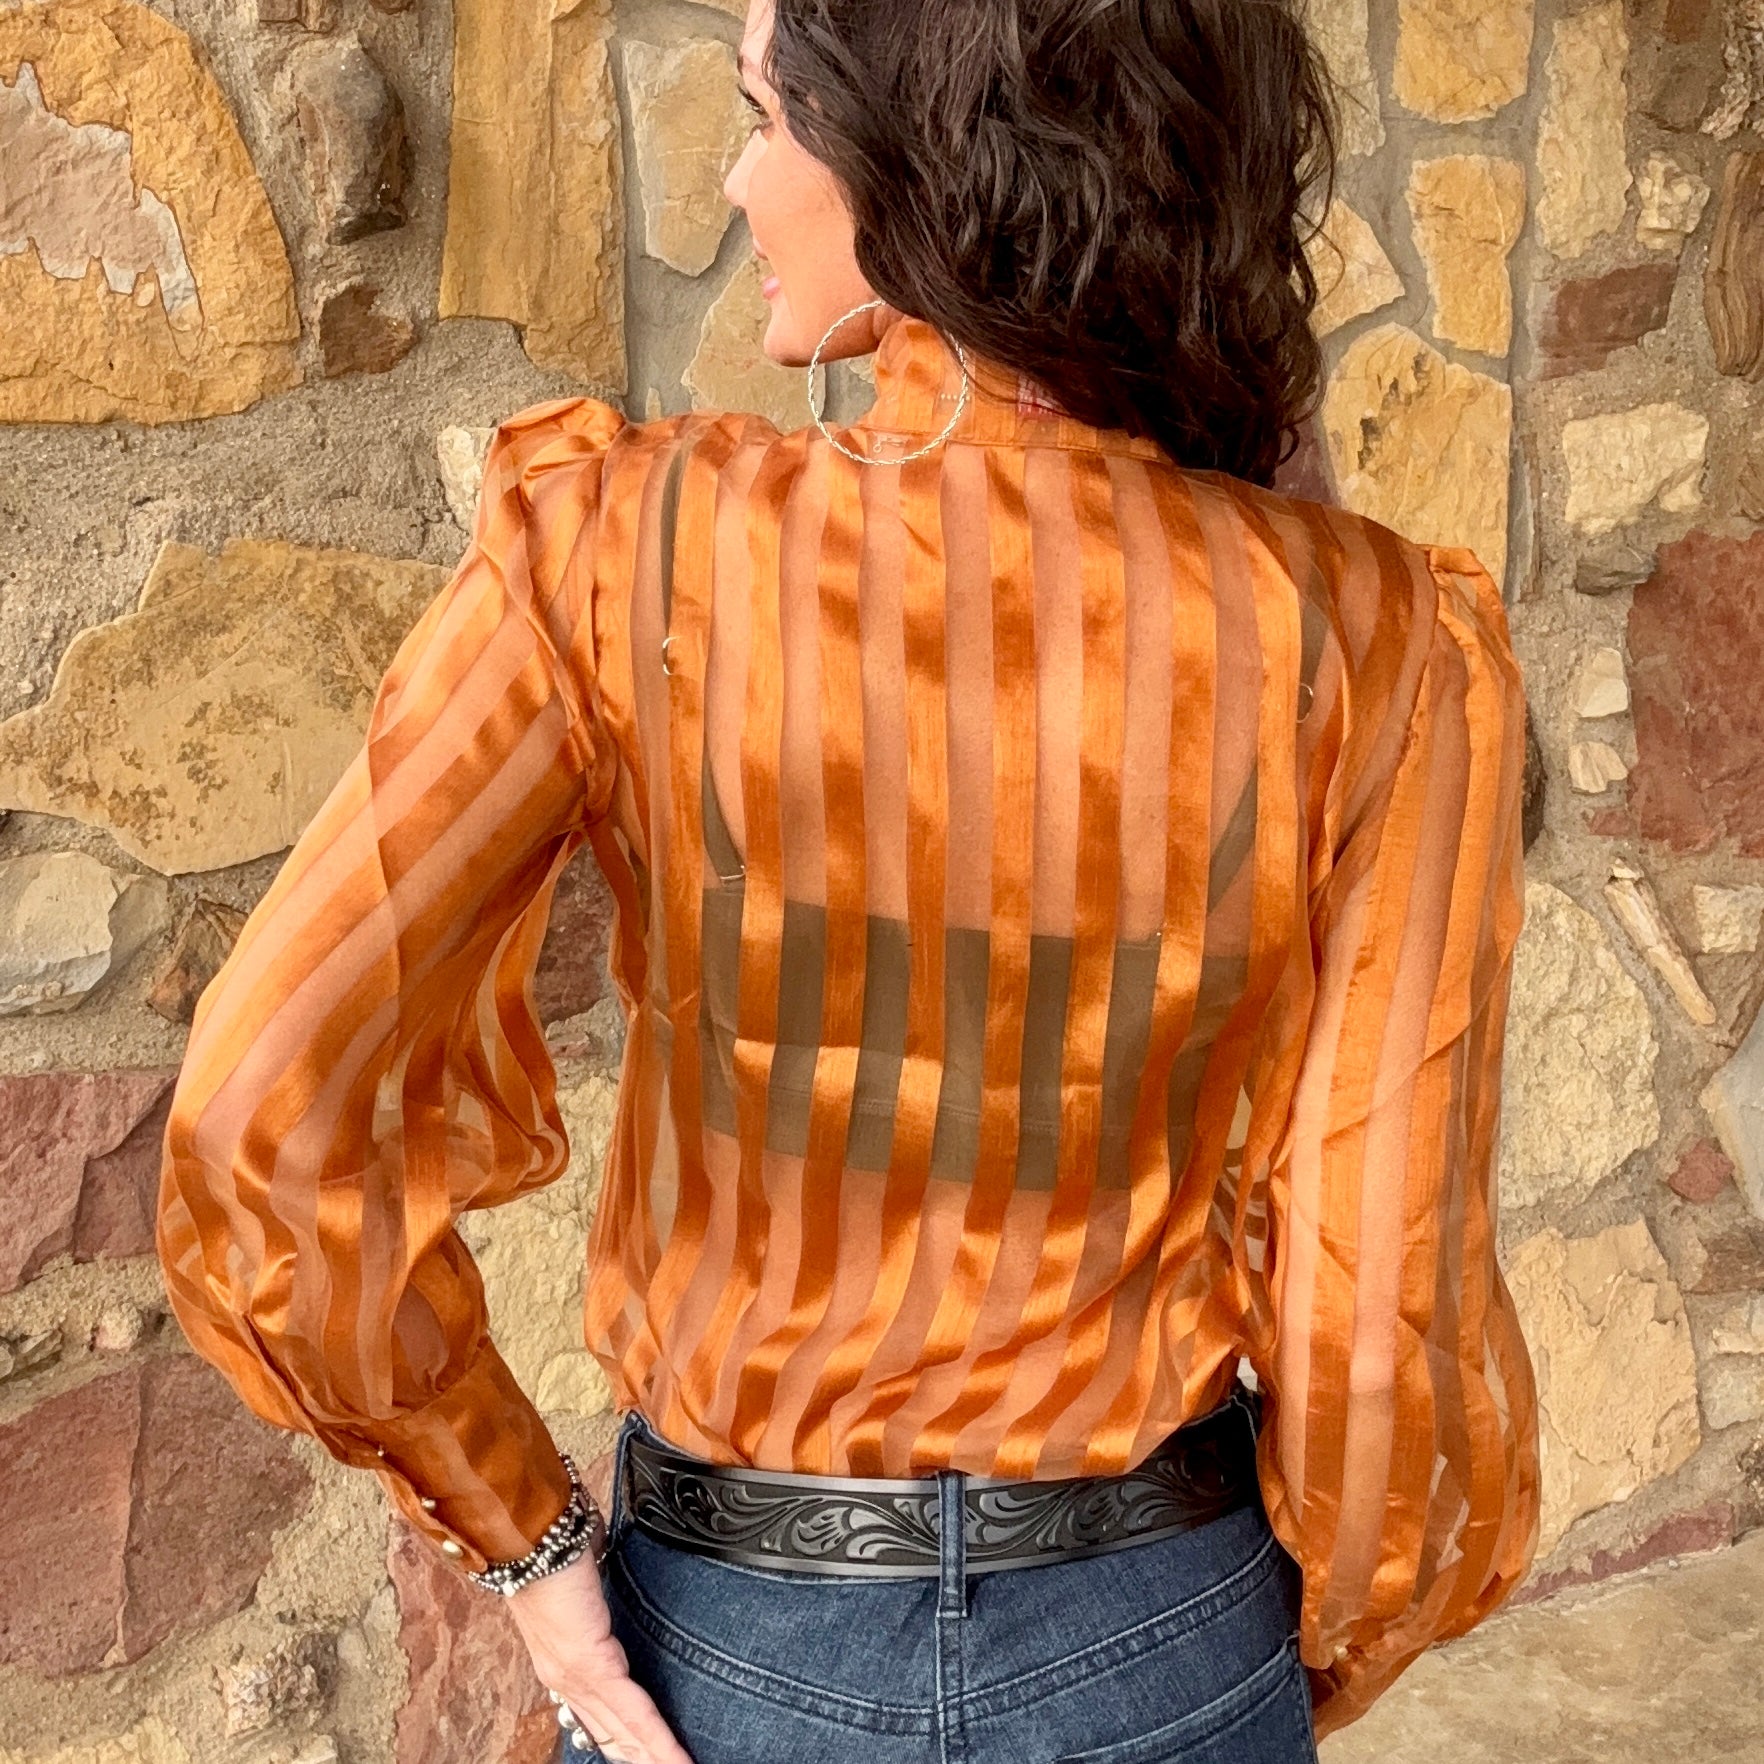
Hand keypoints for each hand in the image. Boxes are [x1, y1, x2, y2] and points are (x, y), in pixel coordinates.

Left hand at [507, 1552, 696, 1763]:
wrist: (532, 1542)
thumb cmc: (553, 1551)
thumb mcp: (583, 1581)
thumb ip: (599, 1590)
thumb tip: (611, 1570)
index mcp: (563, 1662)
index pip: (598, 1714)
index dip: (622, 1739)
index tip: (642, 1754)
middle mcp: (565, 1680)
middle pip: (611, 1734)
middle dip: (640, 1757)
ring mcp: (575, 1679)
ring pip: (623, 1733)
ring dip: (653, 1757)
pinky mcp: (592, 1668)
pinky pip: (634, 1714)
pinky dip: (659, 1741)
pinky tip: (678, 1759)